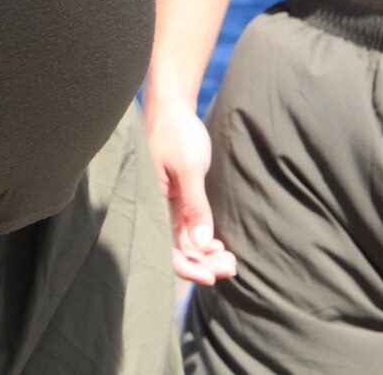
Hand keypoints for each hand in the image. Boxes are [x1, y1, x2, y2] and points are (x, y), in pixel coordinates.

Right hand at [145, 102, 236, 284]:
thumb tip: (201, 244)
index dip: (188, 268)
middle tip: (231, 266)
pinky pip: (185, 227)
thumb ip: (194, 206)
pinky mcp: (175, 197)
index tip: (214, 276)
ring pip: (182, 241)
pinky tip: (218, 245)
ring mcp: (165, 204)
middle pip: (175, 250)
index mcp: (151, 203)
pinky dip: (201, 239)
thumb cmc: (176, 133)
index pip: (165, 249)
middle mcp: (155, 208)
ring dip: (204, 254)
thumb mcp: (188, 168)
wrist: (171, 107)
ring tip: (229, 259)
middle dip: (202, 264)